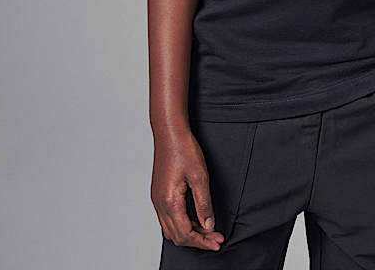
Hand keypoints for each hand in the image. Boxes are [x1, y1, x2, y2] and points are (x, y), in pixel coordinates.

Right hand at [151, 124, 224, 250]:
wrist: (170, 133)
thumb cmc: (183, 150)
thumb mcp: (200, 177)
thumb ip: (204, 204)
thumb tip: (208, 225)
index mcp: (170, 202)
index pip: (186, 234)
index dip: (203, 241)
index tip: (217, 242)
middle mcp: (159, 204)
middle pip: (177, 236)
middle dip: (197, 240)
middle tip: (215, 238)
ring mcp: (157, 200)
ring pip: (170, 229)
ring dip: (189, 233)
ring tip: (207, 230)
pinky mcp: (158, 194)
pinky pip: (167, 219)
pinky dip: (181, 224)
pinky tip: (194, 219)